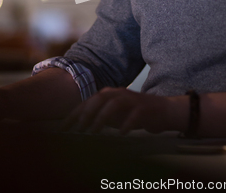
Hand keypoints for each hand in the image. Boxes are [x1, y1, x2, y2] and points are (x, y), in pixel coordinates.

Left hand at [62, 87, 187, 134]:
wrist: (163, 110)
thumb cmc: (134, 114)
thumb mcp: (114, 115)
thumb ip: (99, 117)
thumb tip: (79, 127)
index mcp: (109, 95)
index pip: (87, 102)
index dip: (74, 114)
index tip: (62, 128)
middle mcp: (119, 93)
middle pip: (99, 98)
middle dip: (87, 113)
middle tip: (79, 128)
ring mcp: (132, 99)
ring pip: (114, 103)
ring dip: (103, 117)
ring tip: (95, 131)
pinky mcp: (144, 107)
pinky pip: (134, 114)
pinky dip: (126, 123)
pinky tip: (121, 133)